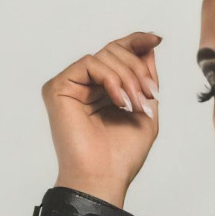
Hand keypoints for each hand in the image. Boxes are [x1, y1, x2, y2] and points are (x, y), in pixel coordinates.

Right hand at [42, 32, 161, 204]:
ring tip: (136, 104)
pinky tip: (119, 102)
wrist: (103, 176)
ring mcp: (70, 85)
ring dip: (128, 78)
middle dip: (138, 69)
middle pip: (114, 51)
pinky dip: (111, 79)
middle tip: (150, 94)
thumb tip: (148, 44)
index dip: (136, 42)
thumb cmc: (121, 154)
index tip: (156, 39)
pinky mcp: (58, 87)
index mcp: (103, 89)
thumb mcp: (145, 108)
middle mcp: (85, 85)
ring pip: (105, 55)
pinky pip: (90, 63)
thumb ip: (145, 77)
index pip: (118, 54)